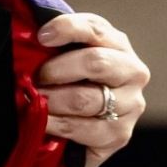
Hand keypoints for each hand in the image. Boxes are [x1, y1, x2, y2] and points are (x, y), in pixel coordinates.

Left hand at [35, 13, 149, 166]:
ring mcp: (130, 105)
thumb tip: (35, 36)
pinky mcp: (118, 135)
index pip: (96, 29)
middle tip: (35, 80)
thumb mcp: (66, 62)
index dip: (67, 28)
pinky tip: (42, 123)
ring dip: (51, 100)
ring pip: (83, 99)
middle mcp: (133, 72)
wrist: (79, 139)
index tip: (41, 36)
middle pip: (95, 62)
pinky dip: (53, 124)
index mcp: (118, 45)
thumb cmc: (69, 91)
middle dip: (56, 70)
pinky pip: (79, 128)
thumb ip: (57, 48)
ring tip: (34, 101)